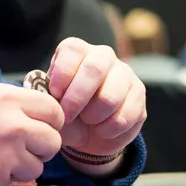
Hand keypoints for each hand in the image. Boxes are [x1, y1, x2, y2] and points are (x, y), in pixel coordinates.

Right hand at [0, 83, 63, 185]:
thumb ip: (5, 104)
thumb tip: (28, 112)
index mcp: (8, 99)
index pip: (54, 111)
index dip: (50, 123)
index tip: (39, 129)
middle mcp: (14, 126)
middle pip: (53, 142)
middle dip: (41, 149)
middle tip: (21, 150)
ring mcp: (7, 155)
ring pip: (36, 168)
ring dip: (20, 169)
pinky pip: (11, 185)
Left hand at [46, 38, 145, 160]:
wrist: (90, 135)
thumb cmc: (66, 113)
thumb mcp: (52, 106)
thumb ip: (47, 99)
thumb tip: (46, 95)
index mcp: (77, 51)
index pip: (72, 51)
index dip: (62, 75)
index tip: (55, 96)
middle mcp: (102, 55)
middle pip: (94, 70)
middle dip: (77, 99)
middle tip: (67, 117)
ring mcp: (124, 72)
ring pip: (110, 96)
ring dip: (93, 117)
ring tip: (87, 122)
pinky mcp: (139, 93)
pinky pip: (125, 115)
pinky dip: (109, 129)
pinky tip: (102, 130)